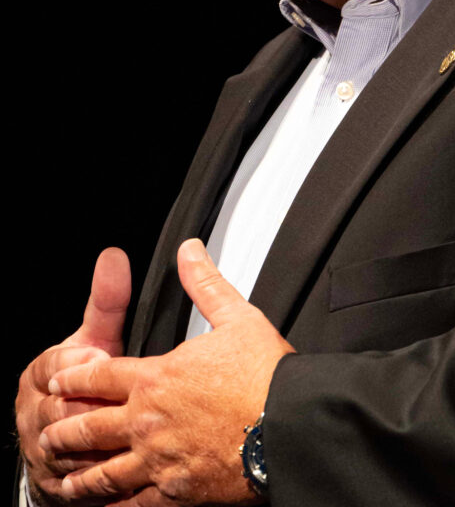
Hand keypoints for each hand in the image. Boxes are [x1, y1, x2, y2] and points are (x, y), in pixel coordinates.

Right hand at [16, 247, 131, 506]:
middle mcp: (37, 416)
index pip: (51, 367)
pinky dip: (106, 482)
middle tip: (121, 402)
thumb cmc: (84, 379)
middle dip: (91, 407)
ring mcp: (46, 454)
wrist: (66, 439)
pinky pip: (82, 487)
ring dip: (99, 448)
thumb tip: (114, 257)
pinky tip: (131, 474)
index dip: (75, 360)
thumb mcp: (93, 338)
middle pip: (61, 413)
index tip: (98, 352)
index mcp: (41, 376)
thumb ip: (106, 302)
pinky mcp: (61, 487)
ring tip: (130, 439)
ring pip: (71, 453)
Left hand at [41, 239, 295, 505]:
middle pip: (90, 427)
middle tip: (48, 434)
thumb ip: (205, 283)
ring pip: (104, 472)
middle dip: (65, 430)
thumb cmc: (265, 374)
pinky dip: (115, 505)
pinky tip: (109, 506)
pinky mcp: (176, 492)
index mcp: (157, 377)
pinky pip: (134, 503)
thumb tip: (189, 251)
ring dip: (80, 475)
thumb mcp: (236, 316)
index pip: (100, 375)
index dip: (74, 377)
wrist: (287, 426)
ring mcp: (158, 460)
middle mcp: (147, 421)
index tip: (57, 382)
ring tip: (65, 480)